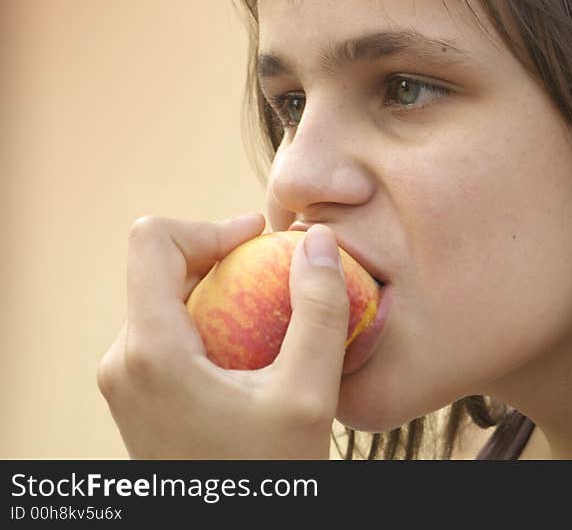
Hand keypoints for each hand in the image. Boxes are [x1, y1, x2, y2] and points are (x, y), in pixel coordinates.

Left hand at [97, 214, 350, 458]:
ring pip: (162, 299)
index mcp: (150, 350)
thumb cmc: (267, 476)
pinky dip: (208, 319)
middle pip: (159, 267)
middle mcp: (122, 360)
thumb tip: (319, 240)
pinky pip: (165, 332)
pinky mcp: (136, 396)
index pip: (153, 240)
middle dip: (219, 255)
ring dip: (217, 289)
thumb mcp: (308, 394)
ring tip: (268, 306)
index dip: (209, 225)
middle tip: (275, 269)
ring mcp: (124, 381)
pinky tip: (251, 344)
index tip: (257, 237)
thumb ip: (319, 311)